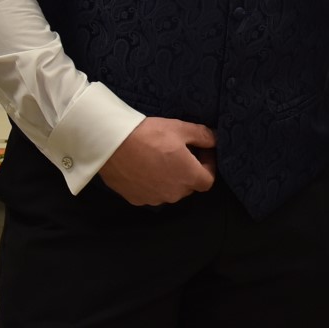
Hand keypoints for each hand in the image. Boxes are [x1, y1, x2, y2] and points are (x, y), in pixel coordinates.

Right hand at [97, 117, 217, 205]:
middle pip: (189, 186)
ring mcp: (154, 198)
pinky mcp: (136, 199)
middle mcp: (174, 193)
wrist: (113, 144)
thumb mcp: (181, 128)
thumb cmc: (150, 134)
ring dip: (170, 178)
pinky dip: (152, 183)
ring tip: (160, 158)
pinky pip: (151, 193)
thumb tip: (215, 140)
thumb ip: (204, 136)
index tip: (201, 151)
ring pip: (169, 191)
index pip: (208, 180)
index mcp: (188, 176)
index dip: (208, 166)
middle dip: (189, 170)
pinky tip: (144, 167)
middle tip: (180, 152)